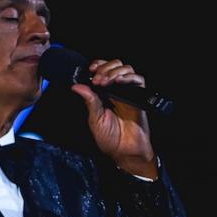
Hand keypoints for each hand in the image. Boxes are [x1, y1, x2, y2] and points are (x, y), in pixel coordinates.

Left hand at [71, 58, 157, 178]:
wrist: (125, 151)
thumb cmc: (110, 138)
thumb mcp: (95, 118)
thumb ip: (89, 100)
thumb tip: (76, 86)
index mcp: (104, 94)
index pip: (102, 71)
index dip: (98, 66)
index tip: (90, 69)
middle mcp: (117, 91)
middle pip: (115, 66)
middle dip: (105, 67)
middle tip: (97, 79)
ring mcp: (129, 93)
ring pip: (126, 69)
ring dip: (114, 71)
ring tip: (105, 81)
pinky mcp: (139, 97)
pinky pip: (138, 80)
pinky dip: (129, 77)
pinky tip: (119, 81)